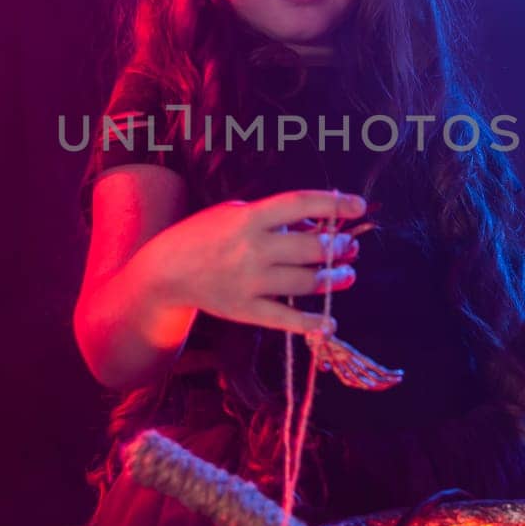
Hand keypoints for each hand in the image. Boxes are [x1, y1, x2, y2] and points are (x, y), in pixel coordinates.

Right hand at [139, 189, 365, 335]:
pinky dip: (310, 323)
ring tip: (346, 275)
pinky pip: (285, 318)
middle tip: (350, 246)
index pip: (300, 203)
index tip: (358, 205)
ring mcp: (248, 281)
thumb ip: (276, 218)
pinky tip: (329, 323)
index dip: (333, 203)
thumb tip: (319, 226)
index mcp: (249, 217)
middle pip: (311, 247)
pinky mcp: (245, 309)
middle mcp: (251, 248)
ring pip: (306, 282)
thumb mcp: (235, 213)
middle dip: (339, 246)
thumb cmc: (207, 235)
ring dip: (334, 279)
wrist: (166, 271)